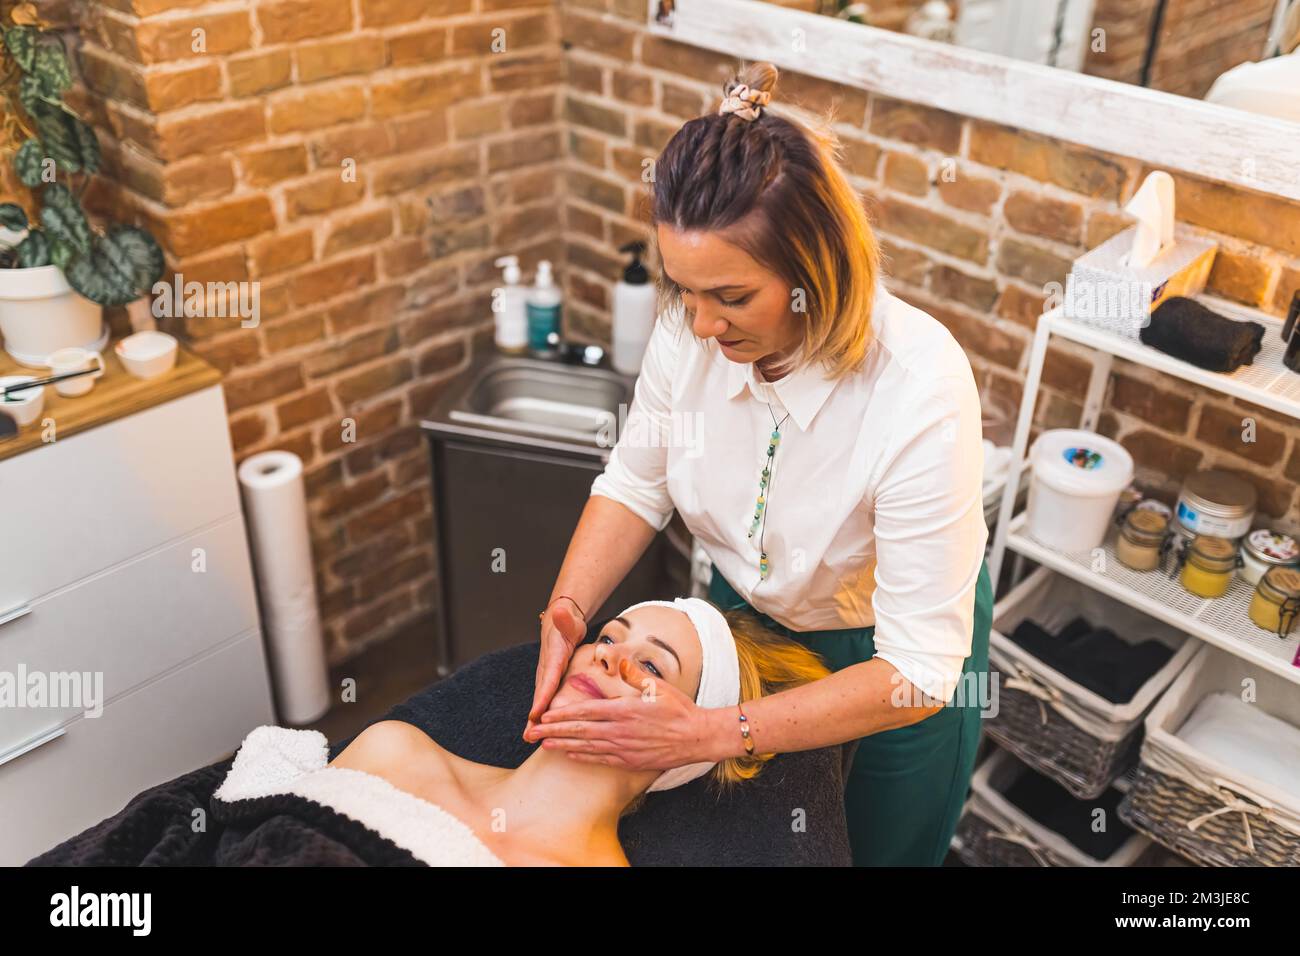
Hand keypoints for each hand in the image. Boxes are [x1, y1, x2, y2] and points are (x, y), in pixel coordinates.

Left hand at [525, 659, 725, 769]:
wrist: (697, 737)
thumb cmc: (678, 709)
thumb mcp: (656, 685)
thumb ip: (632, 674)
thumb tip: (614, 658)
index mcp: (625, 709)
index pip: (586, 711)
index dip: (563, 714)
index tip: (544, 714)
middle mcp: (621, 731)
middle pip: (580, 731)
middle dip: (553, 731)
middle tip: (532, 732)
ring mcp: (624, 748)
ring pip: (586, 747)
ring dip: (563, 745)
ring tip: (543, 743)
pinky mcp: (630, 761)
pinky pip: (601, 759)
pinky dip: (582, 756)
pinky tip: (569, 754)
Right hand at [526, 598, 587, 736]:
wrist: (559, 623)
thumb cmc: (567, 623)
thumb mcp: (569, 618)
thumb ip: (565, 617)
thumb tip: (559, 609)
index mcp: (553, 656)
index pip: (548, 678)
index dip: (542, 697)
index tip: (536, 713)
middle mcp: (546, 668)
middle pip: (539, 695)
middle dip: (534, 716)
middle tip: (528, 736)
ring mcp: (546, 675)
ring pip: (540, 700)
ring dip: (535, 719)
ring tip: (531, 738)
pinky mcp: (549, 680)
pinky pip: (545, 699)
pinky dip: (541, 714)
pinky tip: (541, 729)